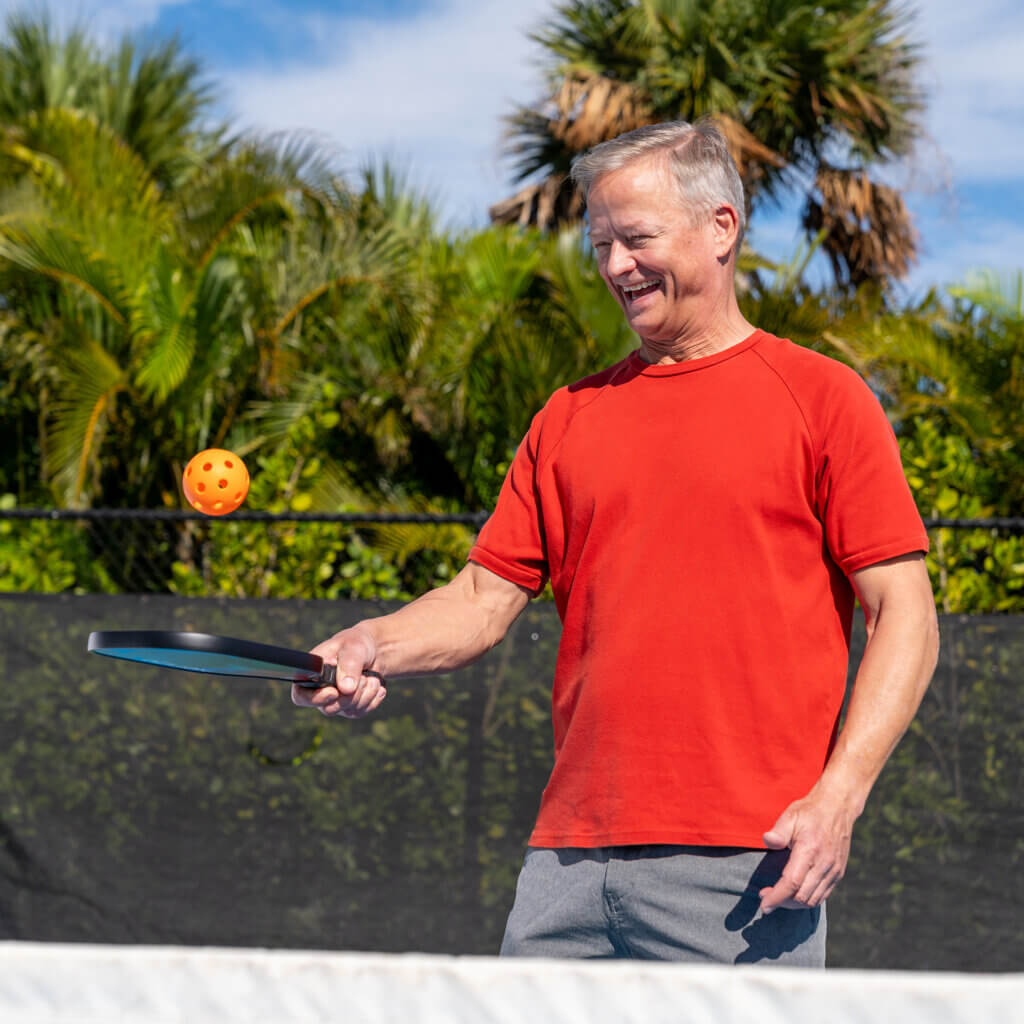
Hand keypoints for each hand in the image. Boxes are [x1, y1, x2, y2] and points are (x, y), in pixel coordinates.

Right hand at [291, 626, 386, 718]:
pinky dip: (373, 698)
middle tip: (363, 677)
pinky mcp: (350, 707)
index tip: (335, 692)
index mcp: (312, 673)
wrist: (373, 651)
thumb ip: (348, 665)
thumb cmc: (356, 644)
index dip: (316, 698)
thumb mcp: (353, 648)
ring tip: (370, 676)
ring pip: (348, 711)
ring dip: (365, 693)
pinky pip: (361, 711)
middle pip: (329, 708)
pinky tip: (375, 684)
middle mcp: (320, 691)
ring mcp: (335, 701)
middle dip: (351, 694)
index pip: (301, 696)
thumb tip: (345, 689)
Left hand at [758, 786, 856, 913]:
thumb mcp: (791, 816)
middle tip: (765, 897)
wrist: (837, 808)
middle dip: (781, 902)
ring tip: (777, 896)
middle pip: (801, 897)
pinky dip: (807, 900)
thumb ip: (779, 832)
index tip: (764, 904)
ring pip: (813, 900)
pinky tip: (794, 893)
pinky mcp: (838, 873)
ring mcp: (833, 871)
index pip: (792, 883)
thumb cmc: (810, 812)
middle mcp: (824, 865)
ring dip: (794, 904)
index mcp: (810, 850)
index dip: (776, 897)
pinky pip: (822, 895)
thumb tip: (767, 841)